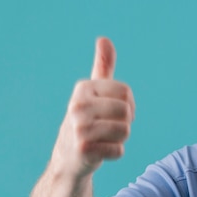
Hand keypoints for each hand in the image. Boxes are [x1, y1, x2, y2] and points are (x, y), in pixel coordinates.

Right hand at [52, 37, 135, 177]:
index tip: (113, 112)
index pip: (126, 92)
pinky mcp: (84, 149)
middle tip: (107, 128)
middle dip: (124, 123)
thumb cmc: (87, 120)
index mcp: (83, 88)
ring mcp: (79, 127)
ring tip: (103, 139)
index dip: (128, 105)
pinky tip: (100, 152)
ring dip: (120, 139)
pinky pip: (119, 150)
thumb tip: (104, 39)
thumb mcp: (94, 92)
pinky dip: (115, 154)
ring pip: (125, 131)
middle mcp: (77, 105)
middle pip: (127, 112)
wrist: (68, 157)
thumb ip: (102, 66)